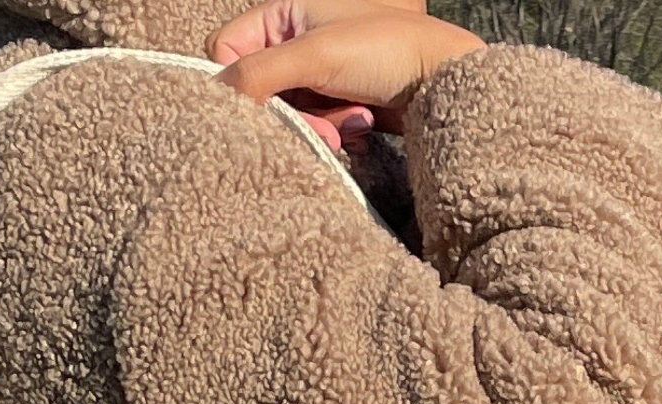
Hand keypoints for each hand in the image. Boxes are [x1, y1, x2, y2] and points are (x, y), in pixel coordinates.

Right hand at [211, 0, 479, 146]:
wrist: (441, 80)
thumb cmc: (385, 50)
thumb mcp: (316, 56)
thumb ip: (260, 74)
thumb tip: (219, 97)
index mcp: (282, 14)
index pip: (227, 51)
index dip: (240, 81)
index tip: (266, 103)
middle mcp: (293, 40)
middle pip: (259, 92)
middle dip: (292, 113)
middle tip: (324, 124)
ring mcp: (315, 74)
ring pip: (288, 116)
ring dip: (319, 125)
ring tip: (354, 118)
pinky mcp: (335, 103)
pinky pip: (314, 128)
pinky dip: (335, 132)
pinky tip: (361, 124)